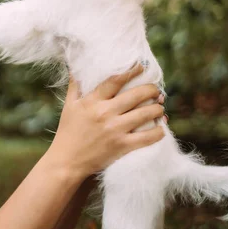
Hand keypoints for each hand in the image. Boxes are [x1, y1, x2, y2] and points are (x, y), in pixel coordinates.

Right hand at [47, 65, 164, 178]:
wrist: (67, 161)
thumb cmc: (67, 132)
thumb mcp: (69, 106)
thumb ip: (75, 86)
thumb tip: (76, 68)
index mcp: (92, 101)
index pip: (116, 80)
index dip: (132, 70)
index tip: (142, 67)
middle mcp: (105, 113)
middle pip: (137, 95)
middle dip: (152, 90)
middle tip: (156, 91)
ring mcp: (115, 130)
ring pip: (147, 114)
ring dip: (158, 109)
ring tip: (159, 108)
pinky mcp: (122, 146)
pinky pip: (148, 137)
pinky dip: (159, 131)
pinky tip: (160, 128)